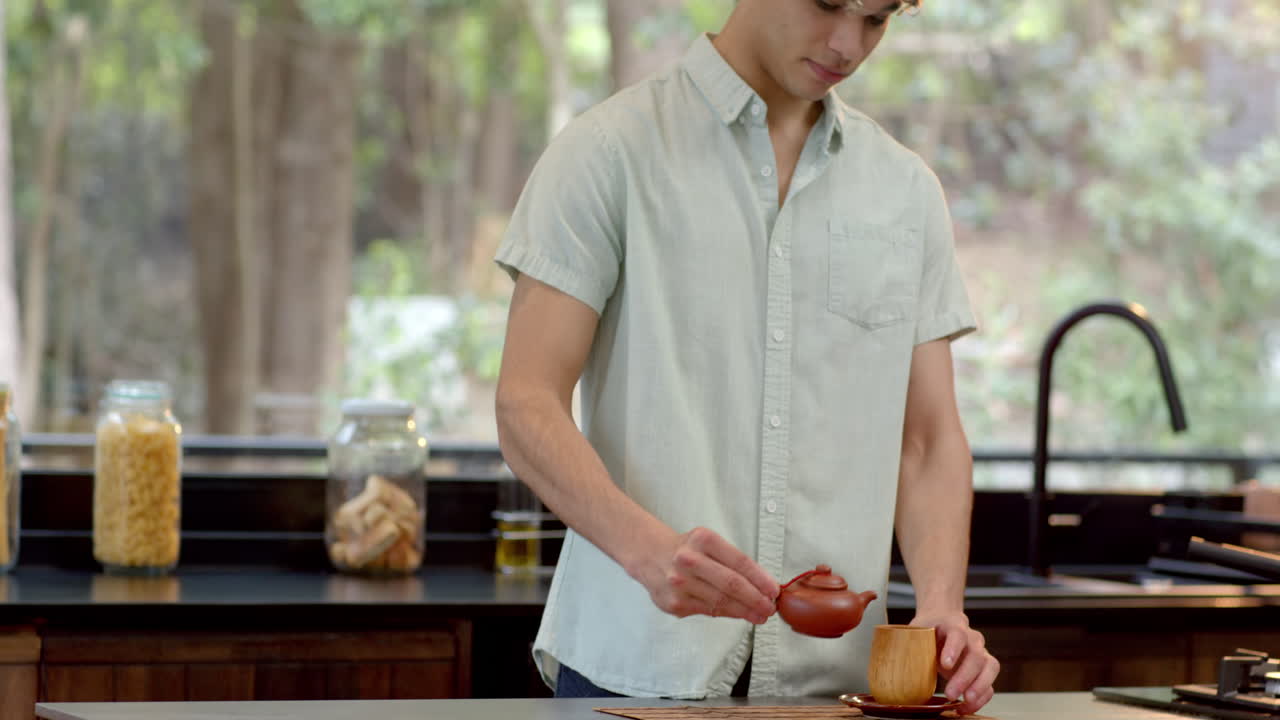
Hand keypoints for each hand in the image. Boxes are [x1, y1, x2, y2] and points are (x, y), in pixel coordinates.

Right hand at [634, 526, 778, 623]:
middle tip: (770, 608)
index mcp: (702, 539)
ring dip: (745, 611)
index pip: (739, 562)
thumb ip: (733, 562)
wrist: (650, 555)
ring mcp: (680, 583)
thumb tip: (764, 586)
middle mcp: (689, 560)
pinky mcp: (674, 603)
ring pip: (721, 602)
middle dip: (756, 599)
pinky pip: (708, 611)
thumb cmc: (687, 550)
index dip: (760, 579)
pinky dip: (727, 613)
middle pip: (732, 584)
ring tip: (760, 615)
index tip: (774, 590)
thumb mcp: (709, 544)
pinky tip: (738, 614)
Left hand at [910, 611, 998, 714]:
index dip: (953, 649)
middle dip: (964, 677)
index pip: (957, 633)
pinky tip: (966, 707)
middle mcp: (972, 638)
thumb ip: (906, 640)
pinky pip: (989, 684)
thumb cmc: (928, 627)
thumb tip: (889, 656)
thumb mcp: (916, 628)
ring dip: (979, 687)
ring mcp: (981, 652)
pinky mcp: (984, 669)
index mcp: (953, 624)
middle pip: (975, 655)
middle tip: (951, 693)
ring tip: (966, 702)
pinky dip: (981, 698)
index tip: (945, 664)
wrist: (942, 621)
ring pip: (989, 668)